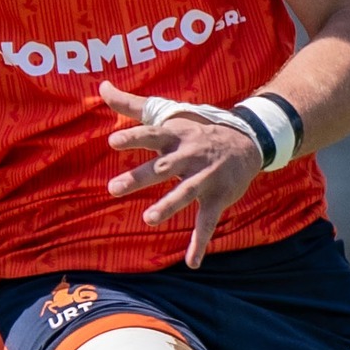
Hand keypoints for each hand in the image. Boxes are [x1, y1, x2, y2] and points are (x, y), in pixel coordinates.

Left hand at [101, 82, 262, 267]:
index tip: (112, 142)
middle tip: (113, 188)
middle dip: (139, 177)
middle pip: (162, 167)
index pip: (151, 134)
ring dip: (168, 206)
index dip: (133, 138)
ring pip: (185, 193)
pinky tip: (191, 262)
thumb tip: (101, 87)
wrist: (247, 140)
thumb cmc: (196, 128)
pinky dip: (200, 242)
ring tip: (148, 219)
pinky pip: (208, 222)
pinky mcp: (218, 197)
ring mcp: (205, 177)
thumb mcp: (168, 113)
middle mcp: (190, 155)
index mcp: (176, 135)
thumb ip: (132, 105)